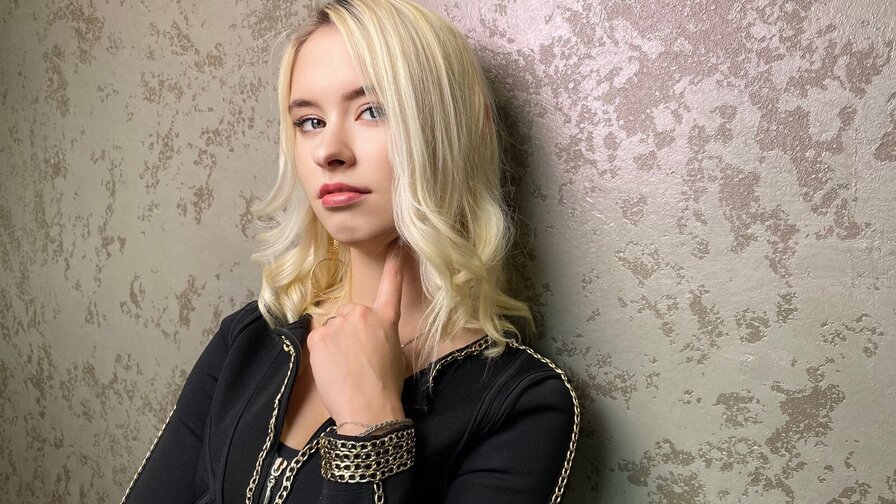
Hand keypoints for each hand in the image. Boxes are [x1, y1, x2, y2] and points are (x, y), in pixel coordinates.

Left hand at [306, 240, 406, 433]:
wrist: (368, 409)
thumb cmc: (386, 387)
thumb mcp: (395, 354)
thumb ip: (382, 335)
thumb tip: (369, 337)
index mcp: (385, 319)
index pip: (391, 286)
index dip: (394, 266)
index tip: (397, 247)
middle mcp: (361, 314)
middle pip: (349, 315)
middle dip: (349, 331)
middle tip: (356, 358)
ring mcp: (337, 324)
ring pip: (331, 328)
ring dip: (334, 343)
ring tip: (345, 368)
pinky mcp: (318, 337)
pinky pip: (317, 339)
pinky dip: (321, 352)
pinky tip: (332, 369)